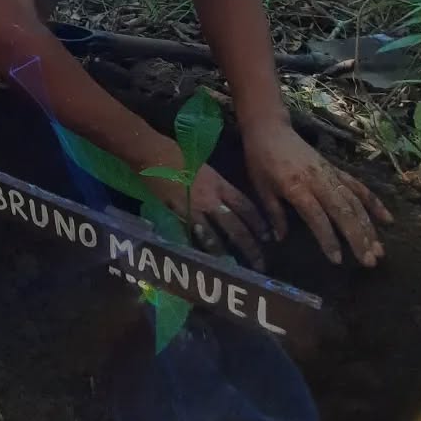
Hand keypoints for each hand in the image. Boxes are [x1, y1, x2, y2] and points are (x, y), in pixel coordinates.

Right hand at [145, 162, 269, 269]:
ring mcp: (192, 209)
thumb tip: (224, 198)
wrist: (151, 153)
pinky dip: (196, 248)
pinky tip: (201, 261)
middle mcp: (210, 200)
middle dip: (249, 246)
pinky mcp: (175, 215)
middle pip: (234, 226)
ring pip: (213, 237)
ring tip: (234, 268)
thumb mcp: (204, 165)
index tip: (269, 237)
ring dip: (225, 254)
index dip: (258, 223)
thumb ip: (215, 183)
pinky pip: (189, 236)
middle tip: (260, 263)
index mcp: (218, 184)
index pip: (245, 207)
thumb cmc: (176, 151)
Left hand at [243, 120, 392, 266]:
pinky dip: (374, 202)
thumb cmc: (261, 160)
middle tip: (369, 261)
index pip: (316, 216)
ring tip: (379, 250)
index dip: (328, 238)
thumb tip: (280, 239)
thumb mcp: (260, 187)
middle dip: (358, 238)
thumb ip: (274, 213)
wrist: (269, 129)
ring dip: (369, 226)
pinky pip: (358, 186)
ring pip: (355, 202)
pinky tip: (387, 219)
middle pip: (343, 211)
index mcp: (296, 186)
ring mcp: (330, 174)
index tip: (337, 260)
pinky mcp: (336, 169)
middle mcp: (318, 180)